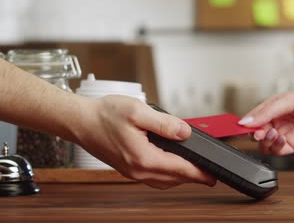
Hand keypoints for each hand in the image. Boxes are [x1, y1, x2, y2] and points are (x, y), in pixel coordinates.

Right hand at [73, 95, 215, 188]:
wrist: (80, 121)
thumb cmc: (104, 115)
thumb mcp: (138, 112)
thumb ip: (165, 123)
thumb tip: (185, 132)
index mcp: (143, 157)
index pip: (179, 169)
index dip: (199, 173)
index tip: (213, 177)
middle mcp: (137, 170)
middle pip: (173, 180)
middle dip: (192, 178)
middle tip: (208, 175)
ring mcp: (131, 172)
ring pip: (163, 182)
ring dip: (180, 178)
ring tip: (193, 172)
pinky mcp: (128, 169)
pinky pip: (153, 178)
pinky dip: (166, 176)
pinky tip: (171, 167)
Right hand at [238, 77, 293, 155]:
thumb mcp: (288, 99)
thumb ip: (266, 111)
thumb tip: (246, 120)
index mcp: (275, 107)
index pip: (254, 117)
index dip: (246, 123)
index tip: (241, 127)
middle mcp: (279, 120)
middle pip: (258, 132)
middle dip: (255, 133)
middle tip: (258, 132)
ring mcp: (287, 133)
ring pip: (266, 144)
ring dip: (265, 141)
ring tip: (272, 134)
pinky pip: (278, 151)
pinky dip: (276, 147)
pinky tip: (281, 139)